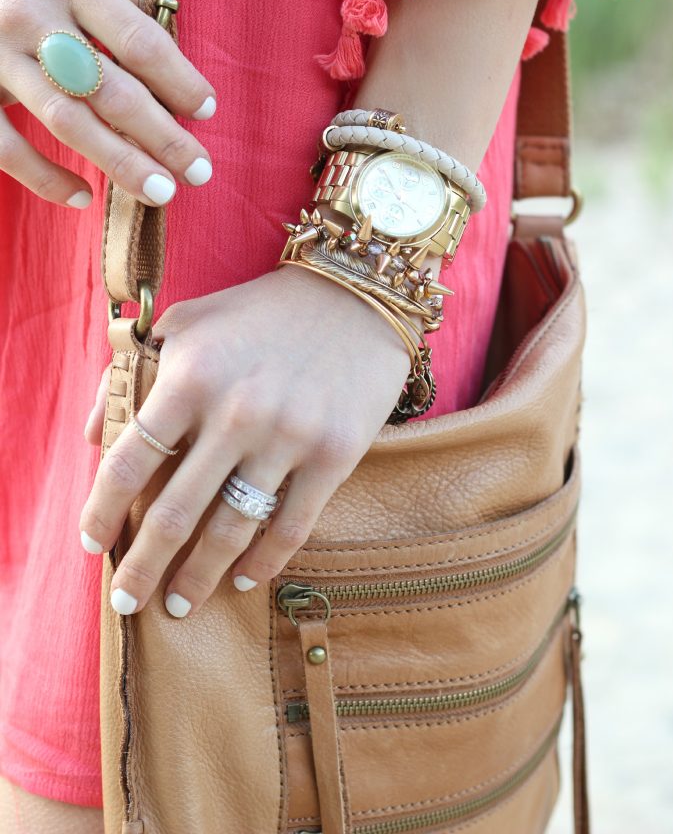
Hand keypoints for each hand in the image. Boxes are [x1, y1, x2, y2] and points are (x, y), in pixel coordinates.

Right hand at [0, 0, 215, 207]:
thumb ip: (114, 10)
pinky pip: (7, 147)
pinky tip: (83, 196)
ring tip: (161, 191)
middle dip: (163, 137)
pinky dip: (45, 177)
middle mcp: (31, 12)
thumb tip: (170, 76)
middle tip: (199, 171)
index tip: (207, 111)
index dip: (180, 83)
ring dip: (120, 163)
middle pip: (111, 90)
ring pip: (67, 122)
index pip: (139, 41)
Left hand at [80, 265, 409, 616]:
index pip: (129, 461)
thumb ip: (131, 372)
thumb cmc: (259, 312)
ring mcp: (289, 436)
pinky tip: (244, 577)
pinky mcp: (334, 454)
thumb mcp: (186, 323)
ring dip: (199, 577)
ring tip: (181, 604)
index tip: (91, 543)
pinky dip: (263, 561)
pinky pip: (292, 525)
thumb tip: (95, 437)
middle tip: (128, 601)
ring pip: (232, 529)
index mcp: (191, 375)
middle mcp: (236, 411)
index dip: (102, 510)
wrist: (353, 296)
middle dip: (144, 567)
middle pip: (175, 511)